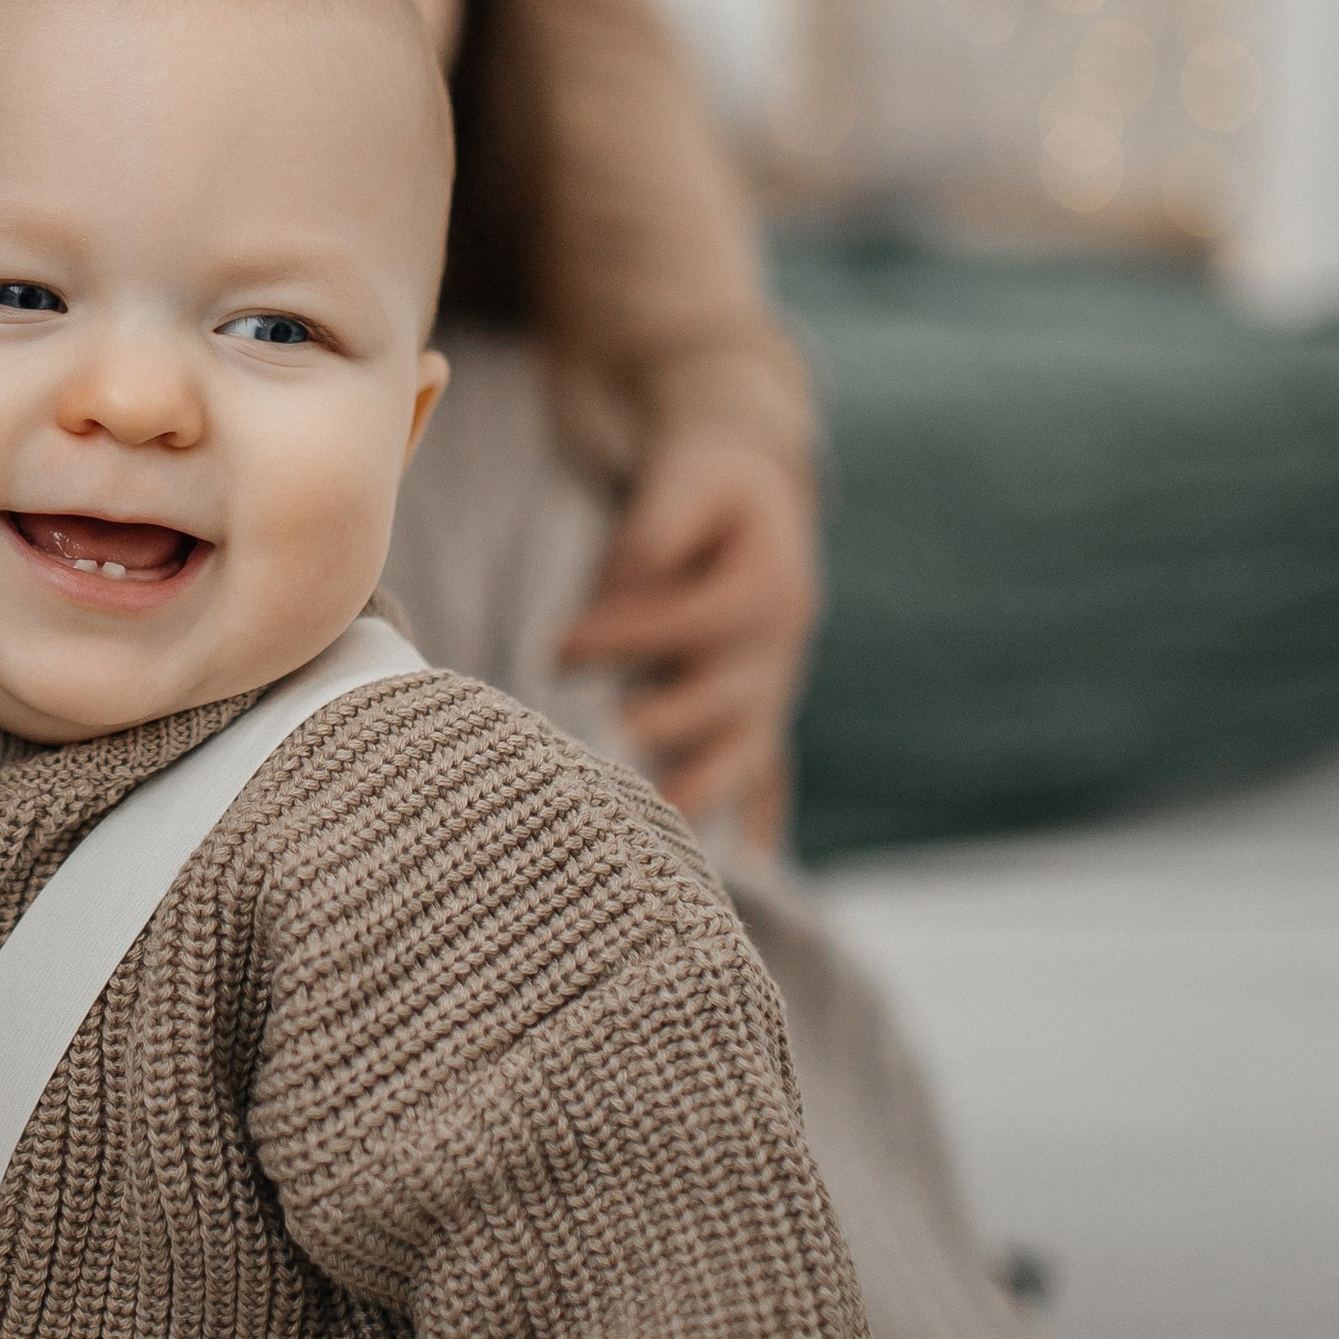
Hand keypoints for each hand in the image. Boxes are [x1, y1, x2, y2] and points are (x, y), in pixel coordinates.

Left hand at [558, 433, 817, 834]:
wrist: (754, 502)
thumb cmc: (708, 491)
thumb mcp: (691, 481)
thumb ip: (661, 527)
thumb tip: (631, 576)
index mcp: (770, 588)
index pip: (699, 620)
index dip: (631, 633)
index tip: (559, 646)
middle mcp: (779, 649)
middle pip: (728, 696)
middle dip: (669, 718)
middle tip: (611, 733)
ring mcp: (771, 691)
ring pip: (748, 750)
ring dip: (710, 786)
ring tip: (666, 820)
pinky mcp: (755, 717)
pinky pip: (761, 773)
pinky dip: (754, 815)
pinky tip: (744, 858)